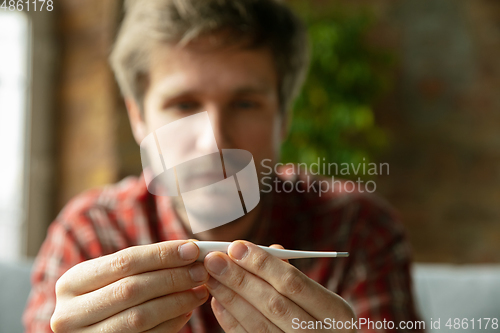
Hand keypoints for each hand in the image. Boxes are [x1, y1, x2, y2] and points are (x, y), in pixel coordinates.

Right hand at [50, 240, 209, 331]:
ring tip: (200, 291)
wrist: (89, 330)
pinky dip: (172, 322)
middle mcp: (70, 313)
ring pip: (140, 317)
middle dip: (173, 278)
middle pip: (132, 289)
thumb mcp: (111, 276)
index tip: (192, 249)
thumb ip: (144, 263)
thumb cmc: (106, 294)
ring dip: (177, 301)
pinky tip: (187, 310)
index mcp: (71, 283)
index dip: (162, 254)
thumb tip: (189, 250)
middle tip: (201, 271)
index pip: (124, 261)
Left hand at [204, 241, 355, 331]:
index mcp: (336, 314)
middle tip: (214, 260)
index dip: (263, 264)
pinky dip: (231, 320)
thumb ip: (295, 277)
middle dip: (239, 278)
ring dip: (230, 297)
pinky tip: (217, 301)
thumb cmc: (322, 321)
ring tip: (211, 277)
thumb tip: (268, 250)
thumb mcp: (321, 300)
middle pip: (273, 303)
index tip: (236, 246)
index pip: (294, 283)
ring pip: (258, 324)